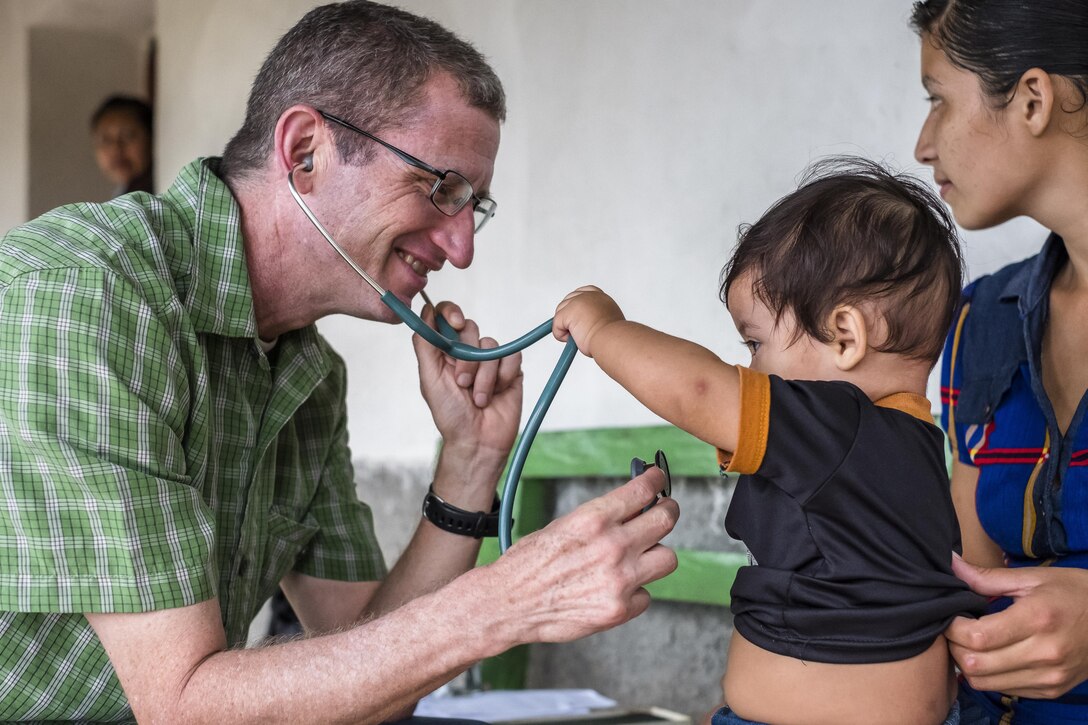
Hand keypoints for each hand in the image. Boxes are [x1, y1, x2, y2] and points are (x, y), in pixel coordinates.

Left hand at [412, 300, 522, 457]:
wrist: (478, 441)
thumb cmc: (451, 416)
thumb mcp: (430, 380)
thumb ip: (425, 345)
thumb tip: (424, 311)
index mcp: (445, 352)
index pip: (446, 317)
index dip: (450, 312)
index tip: (455, 323)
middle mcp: (468, 352)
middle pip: (470, 328)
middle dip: (466, 358)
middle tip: (462, 383)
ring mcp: (490, 360)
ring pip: (490, 345)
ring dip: (483, 376)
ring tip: (479, 398)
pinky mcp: (511, 369)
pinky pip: (512, 355)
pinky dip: (503, 375)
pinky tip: (497, 393)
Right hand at [487, 467, 678, 643]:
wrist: (509, 602)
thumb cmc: (528, 564)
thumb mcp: (563, 525)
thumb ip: (600, 518)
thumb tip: (630, 507)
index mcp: (594, 519)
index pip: (644, 490)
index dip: (656, 481)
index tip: (659, 479)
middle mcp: (612, 546)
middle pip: (666, 520)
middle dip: (668, 512)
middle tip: (665, 511)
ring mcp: (620, 579)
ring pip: (667, 558)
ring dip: (655, 555)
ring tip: (640, 557)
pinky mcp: (619, 609)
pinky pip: (646, 595)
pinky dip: (634, 592)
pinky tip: (615, 589)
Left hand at [553, 285, 624, 356]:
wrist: (613, 340)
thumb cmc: (612, 337)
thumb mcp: (606, 322)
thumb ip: (594, 317)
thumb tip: (582, 324)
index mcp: (600, 297)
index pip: (582, 293)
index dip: (575, 304)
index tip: (575, 316)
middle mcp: (588, 295)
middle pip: (567, 301)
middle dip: (567, 316)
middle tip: (575, 331)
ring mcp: (577, 302)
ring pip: (560, 313)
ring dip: (566, 327)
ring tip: (581, 336)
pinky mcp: (568, 312)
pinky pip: (556, 325)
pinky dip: (561, 335)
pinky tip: (575, 339)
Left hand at [946, 554, 1087, 697]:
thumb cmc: (1074, 593)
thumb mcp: (1033, 578)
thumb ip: (988, 577)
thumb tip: (951, 563)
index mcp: (1037, 618)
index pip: (976, 637)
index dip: (952, 628)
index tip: (951, 617)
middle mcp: (1044, 653)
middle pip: (975, 664)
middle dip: (954, 647)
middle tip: (955, 631)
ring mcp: (1050, 676)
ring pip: (984, 682)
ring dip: (968, 664)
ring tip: (971, 644)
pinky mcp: (1053, 690)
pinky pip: (1004, 689)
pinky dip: (989, 675)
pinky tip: (992, 656)